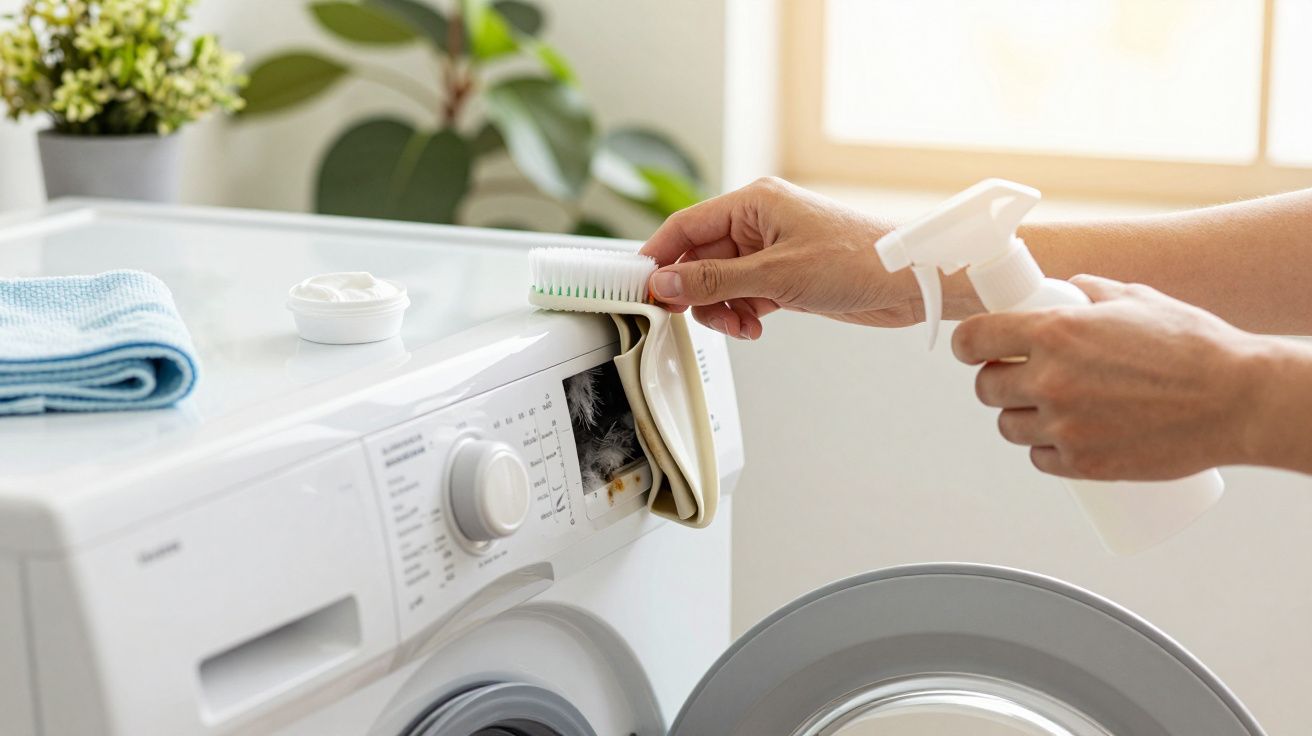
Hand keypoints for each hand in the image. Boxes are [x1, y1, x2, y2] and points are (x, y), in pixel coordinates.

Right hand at [639, 177, 926, 338]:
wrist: (909, 281)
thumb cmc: (859, 260)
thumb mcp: (777, 274)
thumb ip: (715, 281)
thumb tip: (666, 282)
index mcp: (753, 203)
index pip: (686, 226)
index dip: (659, 256)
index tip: (640, 286)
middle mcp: (759, 223)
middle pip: (700, 259)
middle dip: (697, 293)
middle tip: (694, 316)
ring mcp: (771, 251)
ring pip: (721, 283)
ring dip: (722, 309)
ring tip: (742, 325)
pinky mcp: (784, 276)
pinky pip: (744, 295)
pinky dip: (743, 314)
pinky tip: (756, 325)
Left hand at [952, 274, 1270, 480]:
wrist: (1238, 401)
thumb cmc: (1194, 346)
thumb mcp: (1137, 299)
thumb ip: (1091, 292)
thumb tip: (1066, 289)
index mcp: (1054, 333)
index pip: (973, 339)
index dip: (968, 345)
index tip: (974, 348)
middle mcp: (1050, 380)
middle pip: (986, 388)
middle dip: (997, 381)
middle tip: (1020, 378)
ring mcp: (1065, 427)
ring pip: (1009, 427)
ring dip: (1019, 418)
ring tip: (1048, 409)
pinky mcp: (1084, 464)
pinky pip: (1040, 460)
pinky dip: (1046, 452)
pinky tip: (1063, 440)